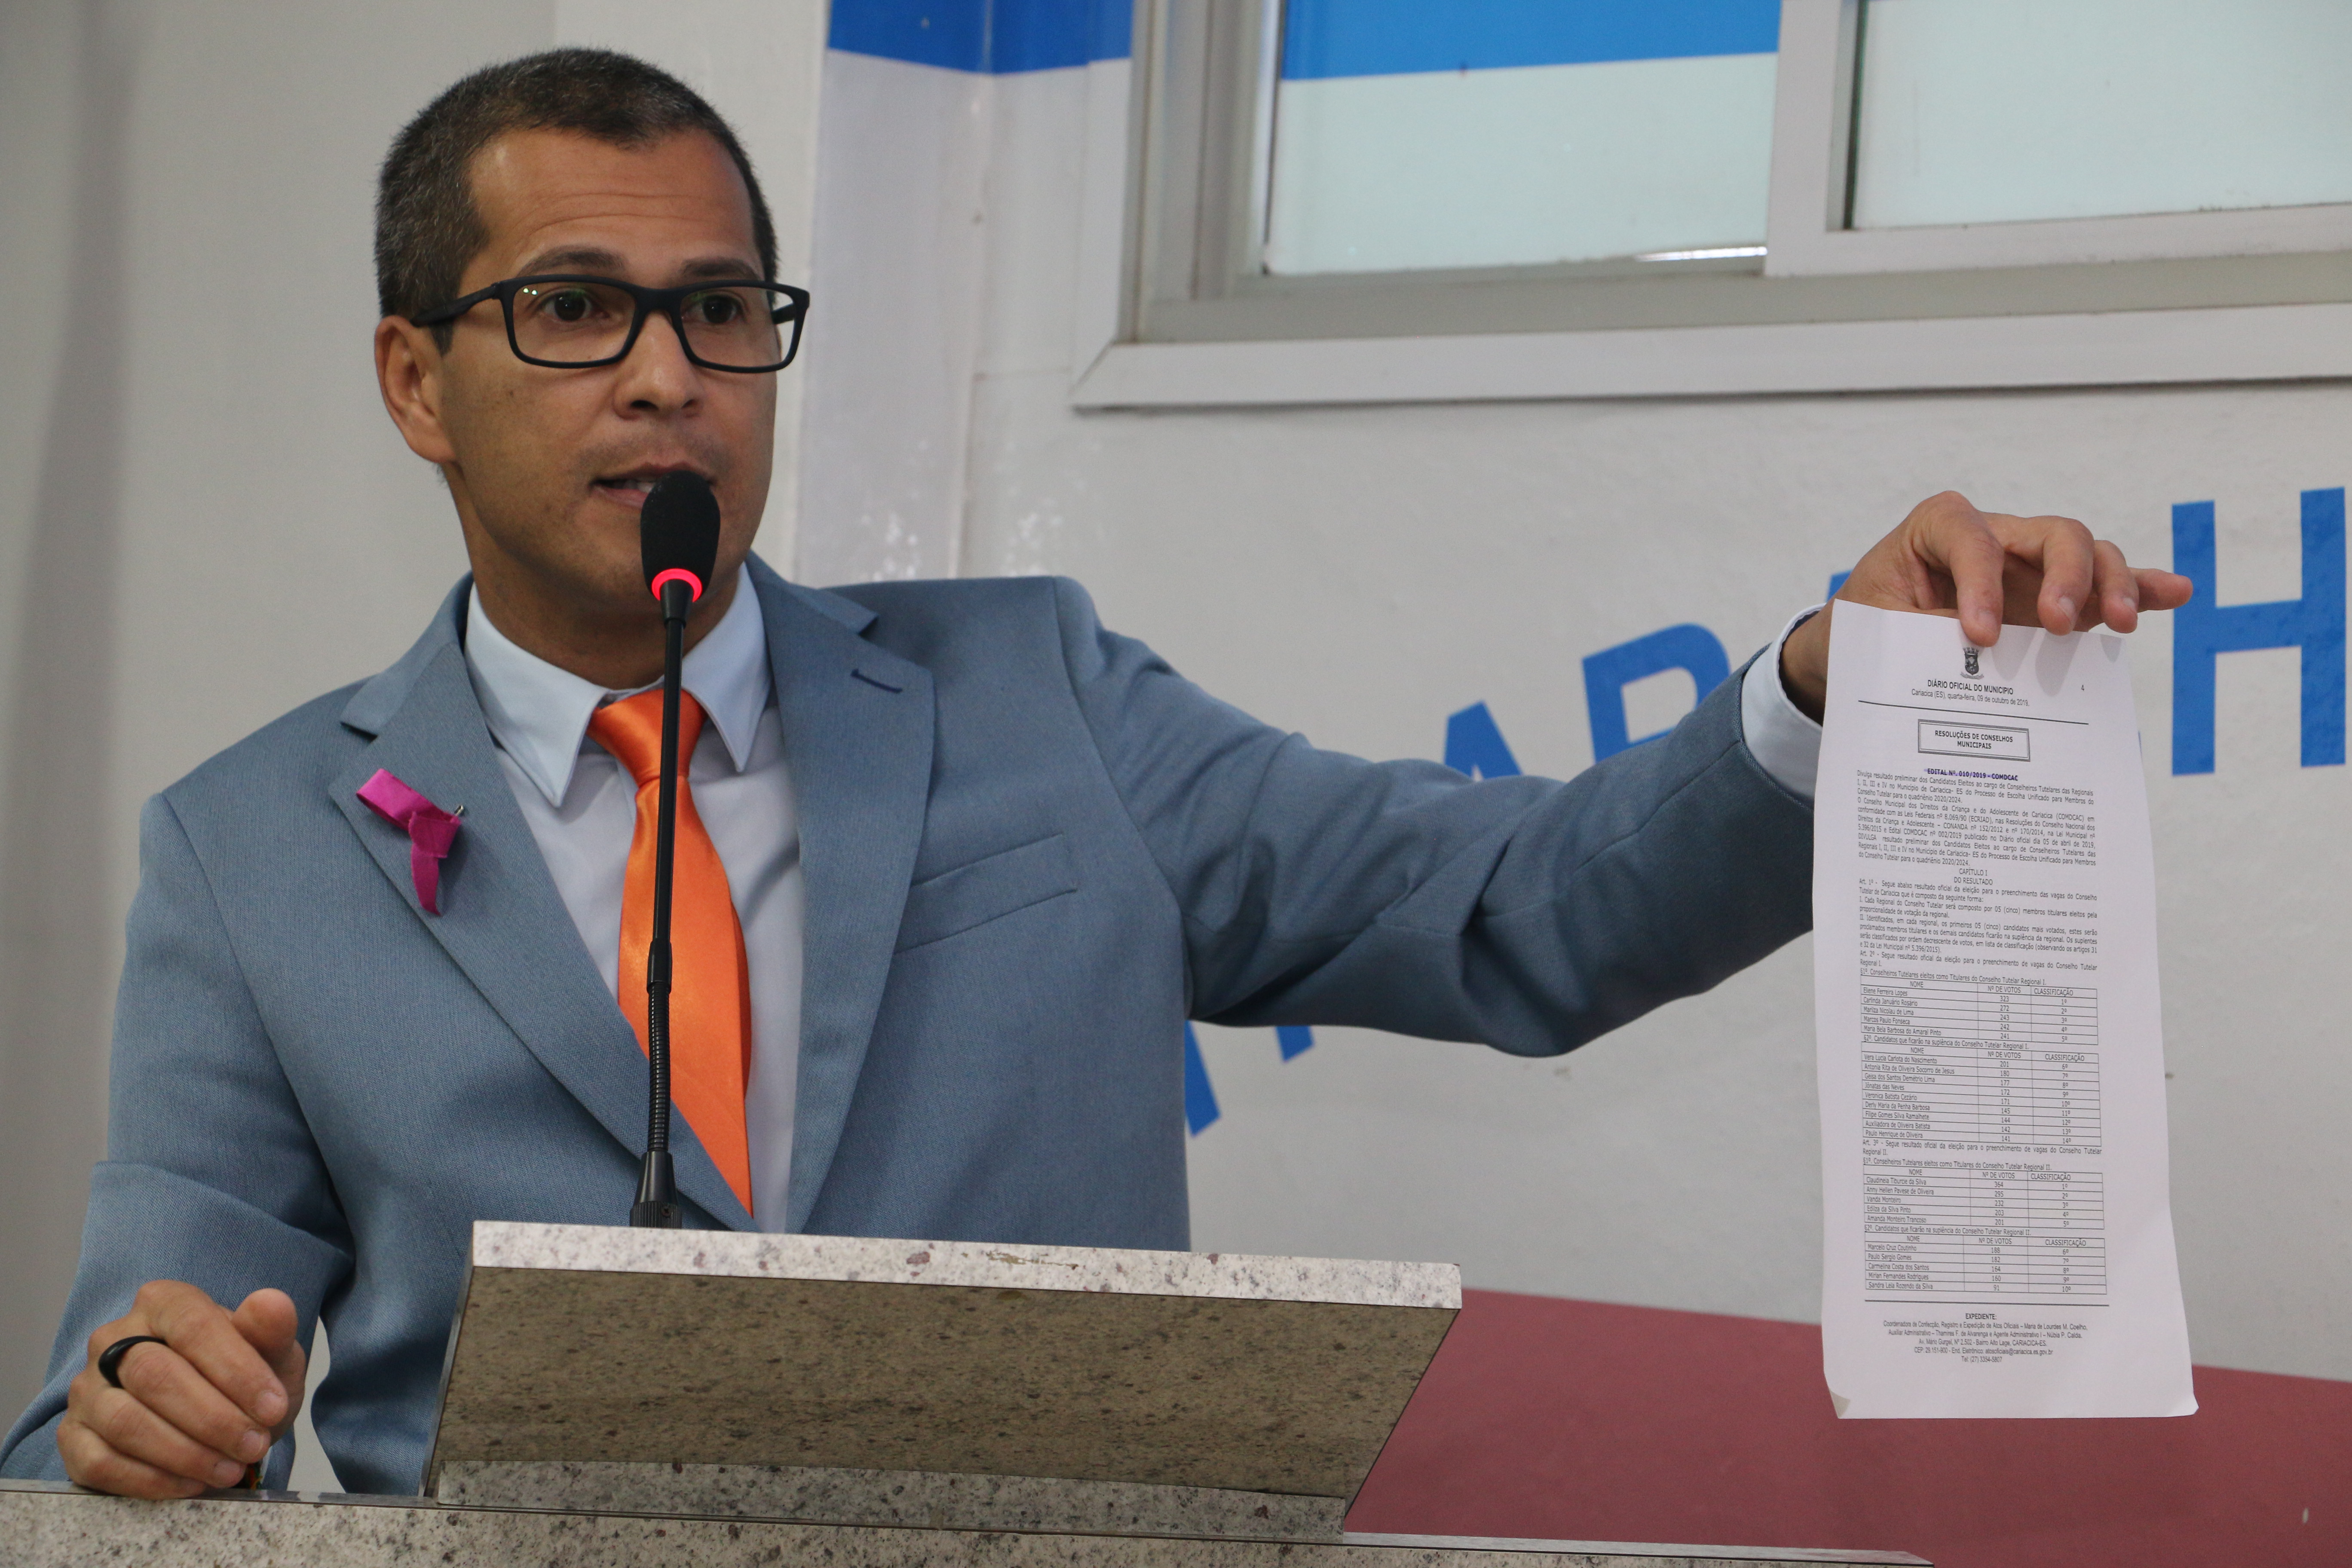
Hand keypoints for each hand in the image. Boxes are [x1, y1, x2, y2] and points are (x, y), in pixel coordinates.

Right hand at [57, 1282, 304, 1498]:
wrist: (212, 1418)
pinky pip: (100, 1462)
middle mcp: (113, 1339)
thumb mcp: (271, 1354)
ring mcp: (87, 1388)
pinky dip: (150, 1479)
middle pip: (154, 1375)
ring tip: (229, 1469)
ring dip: (184, 1452)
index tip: (273, 1407)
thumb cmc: (240, 1378)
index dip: (236, 1369)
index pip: (193, 1326)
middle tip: (254, 1444)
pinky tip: (191, 1484)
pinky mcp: (73, 1436)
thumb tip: (271, 1303)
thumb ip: (271, 1331)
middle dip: (213, 1418)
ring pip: (124, 1421)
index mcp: (163, 1302)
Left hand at [1779, 491, 2191, 721]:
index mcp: (1936, 530)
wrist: (1864, 647)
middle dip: (2064, 574)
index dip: (1979, 582)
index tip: (1977, 635)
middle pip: (2051, 534)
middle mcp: (1995, 538)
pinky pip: (2105, 587)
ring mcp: (2032, 568)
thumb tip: (1977, 662)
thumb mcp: (1876, 631)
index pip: (1969, 537)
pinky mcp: (2055, 600)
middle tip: (2057, 625)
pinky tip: (2175, 594)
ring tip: (2121, 621)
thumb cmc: (1866, 629)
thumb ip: (1925, 636)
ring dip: (2113, 584)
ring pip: (2088, 555)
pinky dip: (2140, 589)